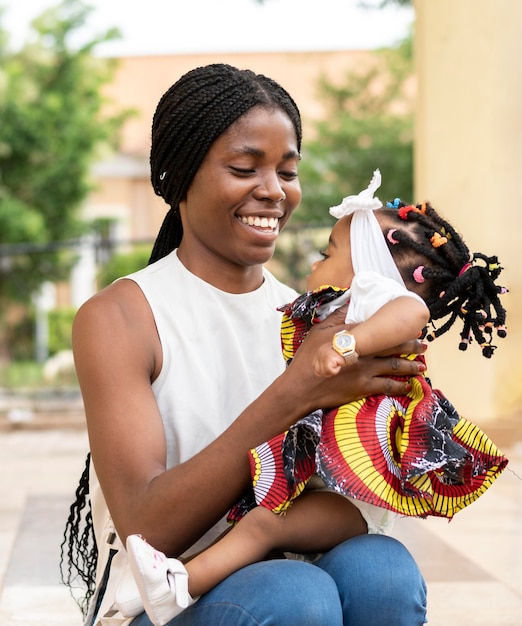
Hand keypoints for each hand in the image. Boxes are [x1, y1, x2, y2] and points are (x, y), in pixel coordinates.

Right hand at [285, 320, 426, 411]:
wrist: (300, 387)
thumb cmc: (307, 358)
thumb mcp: (319, 331)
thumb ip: (338, 316)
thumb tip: (351, 298)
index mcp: (354, 336)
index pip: (380, 328)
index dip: (397, 327)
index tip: (410, 324)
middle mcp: (363, 352)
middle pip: (393, 346)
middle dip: (411, 345)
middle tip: (424, 344)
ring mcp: (365, 371)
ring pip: (395, 366)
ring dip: (411, 365)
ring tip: (422, 365)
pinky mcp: (363, 388)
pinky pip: (388, 386)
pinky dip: (401, 386)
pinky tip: (409, 385)